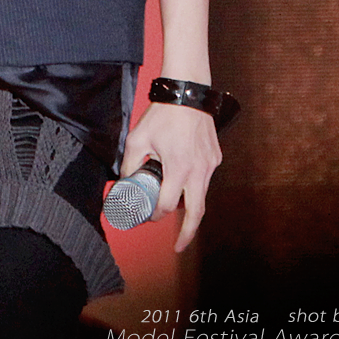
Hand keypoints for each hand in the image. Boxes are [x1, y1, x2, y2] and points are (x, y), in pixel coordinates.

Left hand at [120, 101, 220, 252]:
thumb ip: (129, 164)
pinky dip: (194, 185)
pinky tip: (182, 181)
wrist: (187, 92)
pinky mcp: (215, 157)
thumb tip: (123, 181)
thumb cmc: (163, 115)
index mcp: (178, 169)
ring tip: (174, 208)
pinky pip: (205, 178)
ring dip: (189, 206)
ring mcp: (210, 165)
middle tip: (179, 246)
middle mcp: (198, 171)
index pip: (167, 205)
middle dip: (187, 234)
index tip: (149, 216)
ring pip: (202, 195)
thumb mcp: (137, 139)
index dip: (155, 215)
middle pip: (196, 213)